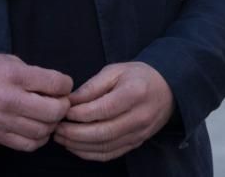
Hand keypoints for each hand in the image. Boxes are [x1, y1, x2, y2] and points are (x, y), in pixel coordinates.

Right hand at [0, 53, 71, 152]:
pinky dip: (39, 139)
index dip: (66, 84)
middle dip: (63, 106)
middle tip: (58, 101)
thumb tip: (58, 87)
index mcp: (15, 76)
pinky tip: (37, 128)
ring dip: (52, 124)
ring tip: (47, 115)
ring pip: (43, 131)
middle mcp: (10, 100)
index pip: (57, 84)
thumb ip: (34, 74)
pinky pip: (28, 145)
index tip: (62, 85)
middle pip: (54, 111)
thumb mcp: (9, 60)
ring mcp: (3, 121)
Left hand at [54, 62, 173, 161]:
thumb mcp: (115, 70)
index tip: (63, 111)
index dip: (79, 114)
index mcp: (134, 93)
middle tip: (56, 128)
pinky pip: (110, 154)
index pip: (102, 109)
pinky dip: (90, 154)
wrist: (167, 88)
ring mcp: (139, 133)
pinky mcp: (136, 143)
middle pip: (102, 133)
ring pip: (104, 147)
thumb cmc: (138, 76)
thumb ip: (92, 86)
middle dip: (74, 133)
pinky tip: (75, 147)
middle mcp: (139, 117)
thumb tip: (69, 102)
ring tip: (61, 138)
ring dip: (78, 146)